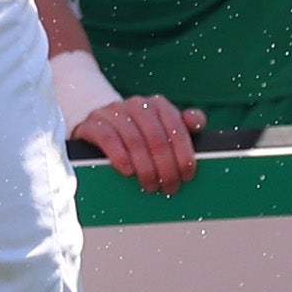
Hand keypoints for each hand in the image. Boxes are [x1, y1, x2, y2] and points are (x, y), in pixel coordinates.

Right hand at [72, 86, 205, 195]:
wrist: (101, 125)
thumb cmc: (139, 132)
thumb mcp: (163, 127)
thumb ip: (183, 125)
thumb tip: (197, 122)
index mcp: (158, 104)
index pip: (176, 127)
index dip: (184, 153)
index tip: (187, 175)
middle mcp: (137, 104)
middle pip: (156, 138)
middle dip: (166, 167)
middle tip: (170, 187)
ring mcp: (113, 112)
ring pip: (134, 140)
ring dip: (145, 168)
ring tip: (151, 186)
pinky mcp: (94, 123)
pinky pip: (108, 139)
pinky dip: (120, 157)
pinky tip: (128, 172)